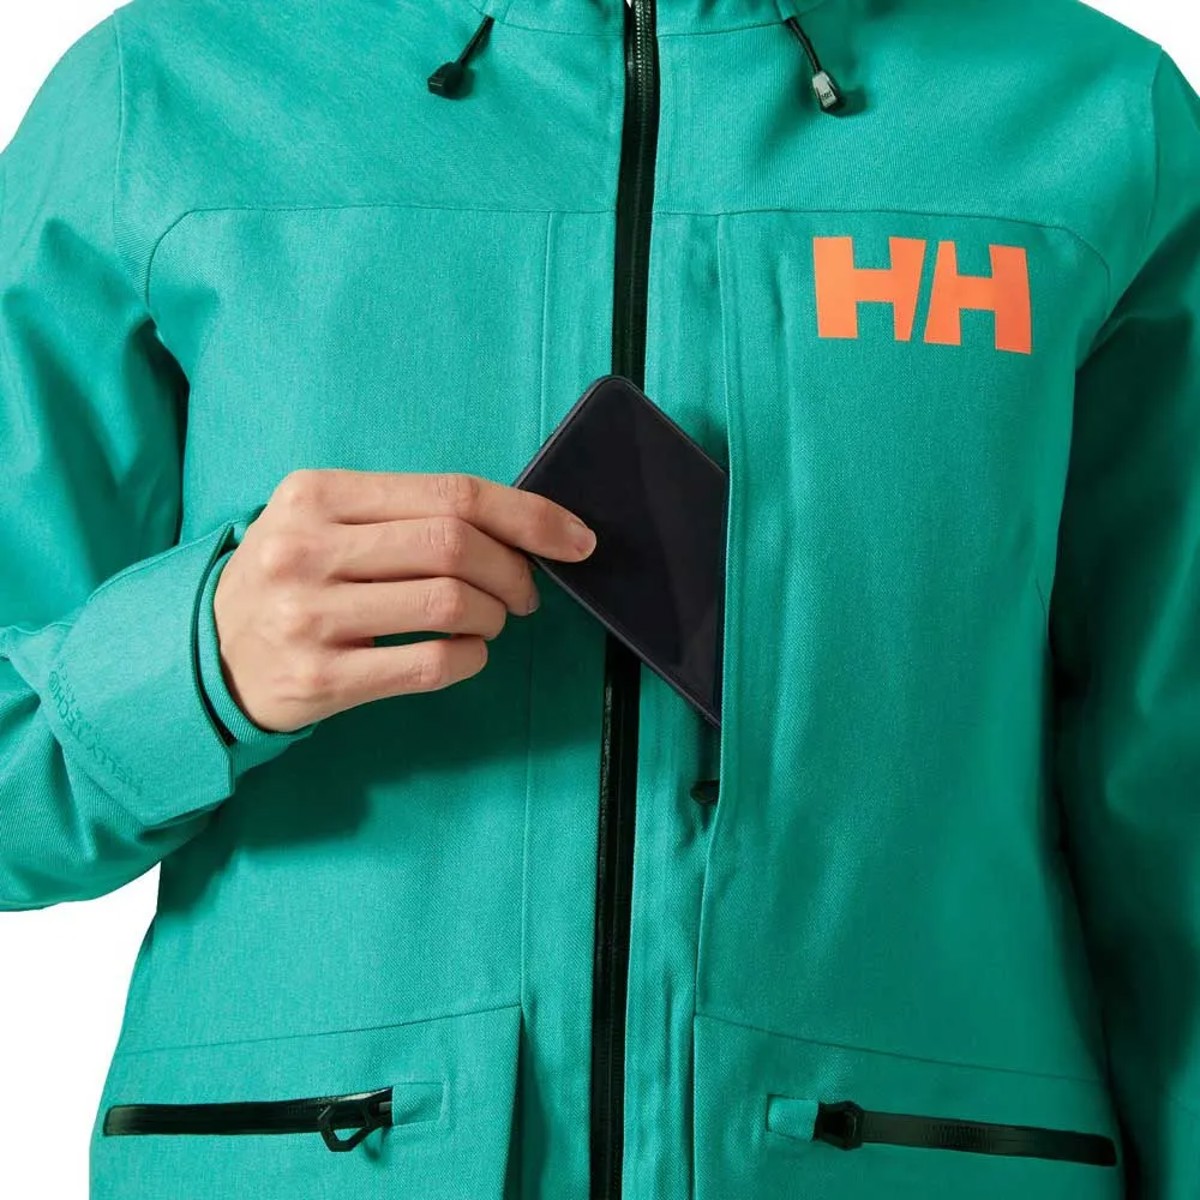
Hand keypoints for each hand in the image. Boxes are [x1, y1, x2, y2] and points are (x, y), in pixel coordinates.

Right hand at [211, 469, 596, 731]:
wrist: (208, 654)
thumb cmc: (291, 578)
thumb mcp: (325, 522)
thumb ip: (406, 513)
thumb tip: (517, 526)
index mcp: (316, 494)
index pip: (451, 493)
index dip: (528, 515)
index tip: (575, 539)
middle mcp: (306, 548)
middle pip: (456, 545)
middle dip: (515, 570)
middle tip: (525, 593)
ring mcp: (309, 615)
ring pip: (449, 604)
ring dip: (493, 616)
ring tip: (490, 621)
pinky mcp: (319, 678)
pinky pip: (430, 664)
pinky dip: (470, 658)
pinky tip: (466, 652)